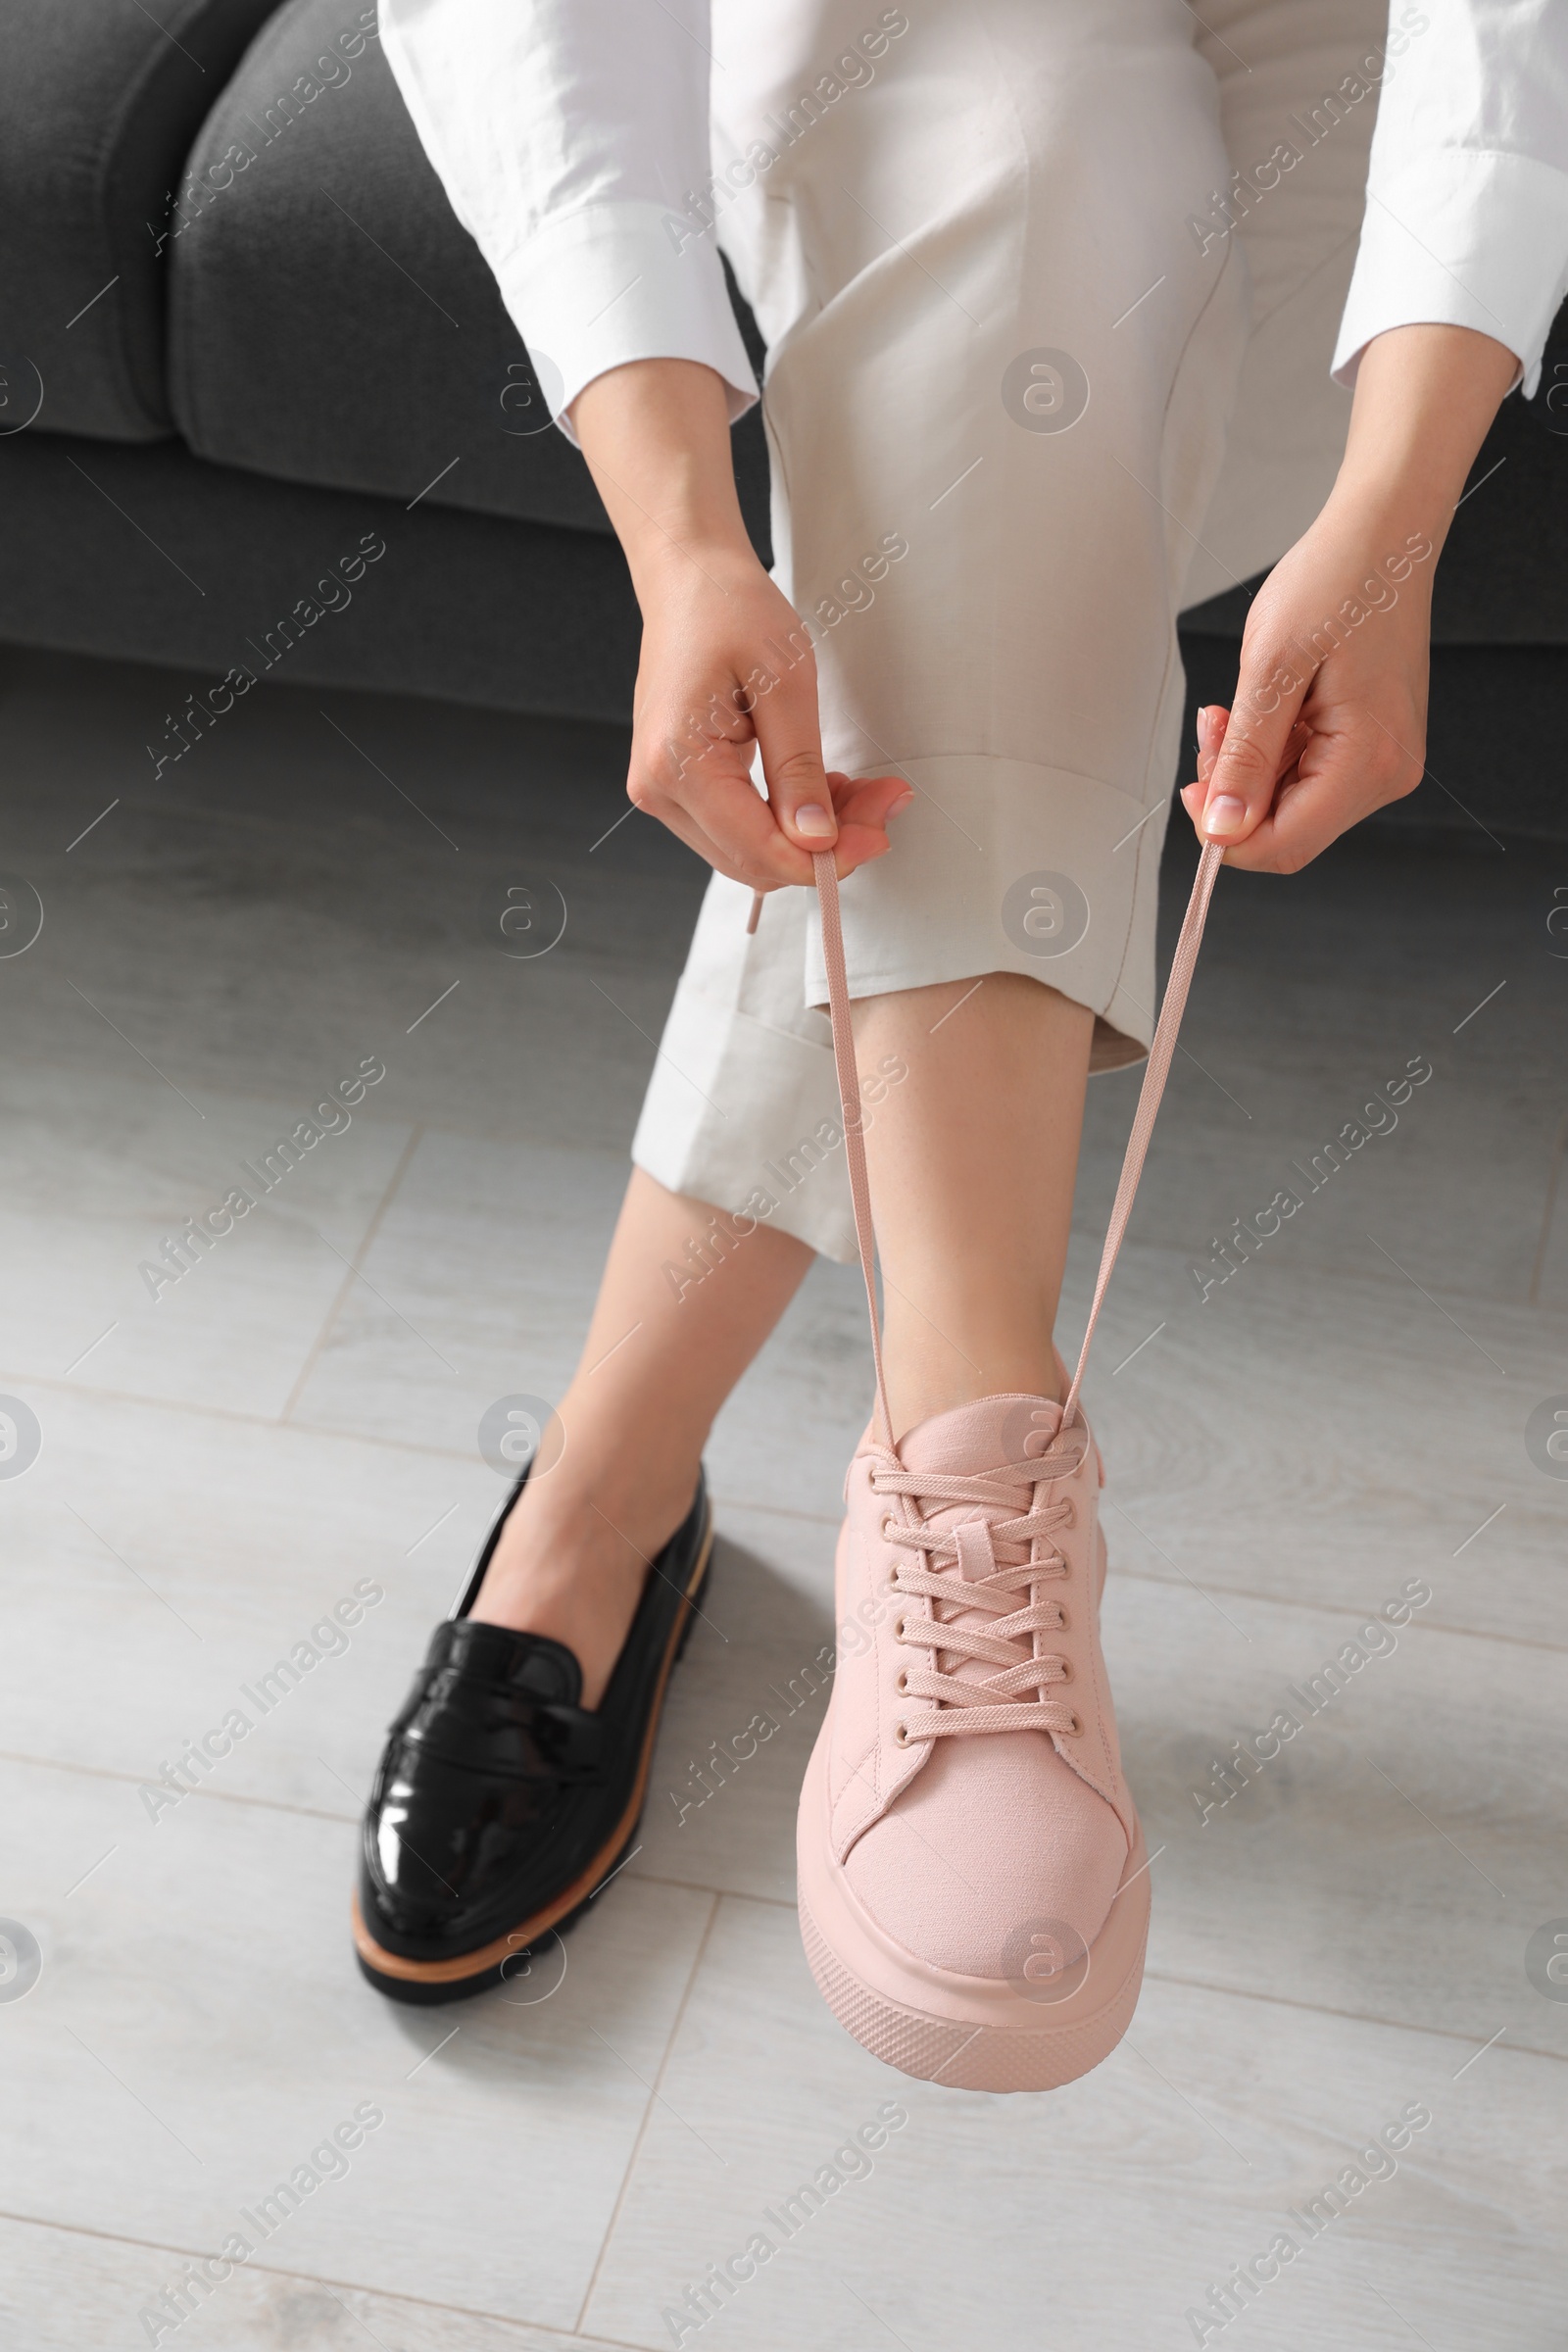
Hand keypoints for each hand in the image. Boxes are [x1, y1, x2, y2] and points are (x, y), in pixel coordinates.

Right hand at [626, 537, 909, 889]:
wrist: (689, 578)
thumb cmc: (730, 611)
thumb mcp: (786, 684)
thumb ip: (800, 771)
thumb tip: (817, 841)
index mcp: (678, 763)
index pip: (759, 850)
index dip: (827, 858)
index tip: (881, 833)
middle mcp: (659, 789)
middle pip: (754, 862)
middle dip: (826, 847)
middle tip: (883, 804)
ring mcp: (664, 791)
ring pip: (750, 853)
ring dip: (810, 837)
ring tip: (856, 790)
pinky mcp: (679, 785)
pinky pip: (739, 829)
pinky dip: (788, 821)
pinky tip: (820, 788)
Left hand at [1182, 322, 1518, 873]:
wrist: (1381, 535)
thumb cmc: (1337, 580)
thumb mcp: (1270, 669)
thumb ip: (1245, 758)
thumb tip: (1222, 828)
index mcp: (1369, 760)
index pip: (1284, 846)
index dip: (1226, 834)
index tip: (1191, 788)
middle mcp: (1387, 772)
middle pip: (1287, 830)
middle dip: (1234, 792)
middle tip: (1214, 728)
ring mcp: (1382, 761)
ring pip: (1290, 803)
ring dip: (1249, 766)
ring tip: (1235, 707)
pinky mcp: (1371, 746)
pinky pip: (1305, 775)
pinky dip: (1271, 751)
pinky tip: (1263, 708)